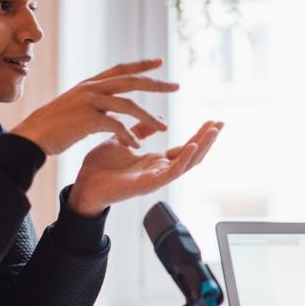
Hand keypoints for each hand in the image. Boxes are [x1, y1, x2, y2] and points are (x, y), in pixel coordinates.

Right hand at [10, 59, 176, 154]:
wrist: (32, 136)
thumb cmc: (55, 126)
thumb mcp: (76, 107)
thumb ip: (94, 102)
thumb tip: (108, 103)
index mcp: (90, 84)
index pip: (121, 69)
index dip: (141, 65)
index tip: (160, 62)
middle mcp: (92, 88)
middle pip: (131, 81)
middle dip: (156, 84)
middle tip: (176, 86)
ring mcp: (89, 102)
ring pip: (128, 105)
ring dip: (148, 117)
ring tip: (164, 128)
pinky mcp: (87, 119)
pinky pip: (115, 126)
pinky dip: (128, 135)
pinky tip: (137, 145)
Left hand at [67, 120, 222, 216]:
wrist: (83, 185)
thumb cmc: (100, 167)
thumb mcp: (123, 140)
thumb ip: (141, 131)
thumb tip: (158, 120)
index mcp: (155, 162)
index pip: (185, 148)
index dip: (199, 135)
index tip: (212, 121)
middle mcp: (159, 170)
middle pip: (192, 155)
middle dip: (207, 140)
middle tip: (220, 124)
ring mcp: (156, 178)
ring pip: (187, 164)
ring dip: (202, 147)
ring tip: (213, 131)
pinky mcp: (148, 184)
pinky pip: (171, 173)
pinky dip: (183, 160)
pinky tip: (192, 146)